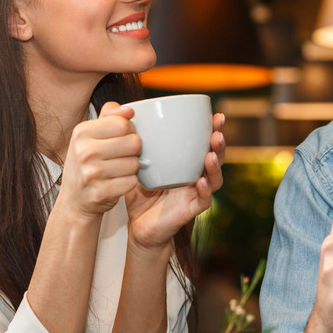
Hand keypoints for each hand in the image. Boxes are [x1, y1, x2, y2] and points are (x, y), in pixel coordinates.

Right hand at [58, 101, 141, 217]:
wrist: (74, 199)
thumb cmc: (87, 163)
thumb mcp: (90, 135)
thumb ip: (110, 116)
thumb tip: (129, 110)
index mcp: (81, 132)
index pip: (123, 123)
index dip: (129, 131)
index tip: (121, 138)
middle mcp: (83, 152)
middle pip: (133, 143)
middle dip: (133, 150)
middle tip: (121, 156)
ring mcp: (91, 174)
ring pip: (135, 163)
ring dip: (132, 168)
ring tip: (117, 170)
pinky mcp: (100, 193)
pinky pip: (132, 182)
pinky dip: (129, 183)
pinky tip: (116, 182)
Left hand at [124, 112, 226, 251]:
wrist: (137, 226)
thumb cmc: (139, 193)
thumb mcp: (131, 161)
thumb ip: (124, 136)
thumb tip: (114, 105)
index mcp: (186, 162)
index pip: (204, 142)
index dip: (212, 129)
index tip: (214, 114)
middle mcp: (195, 175)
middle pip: (215, 156)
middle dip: (219, 143)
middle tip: (217, 131)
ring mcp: (195, 192)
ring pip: (214, 178)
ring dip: (216, 165)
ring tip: (211, 154)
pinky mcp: (190, 209)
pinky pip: (203, 200)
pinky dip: (205, 190)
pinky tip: (201, 181)